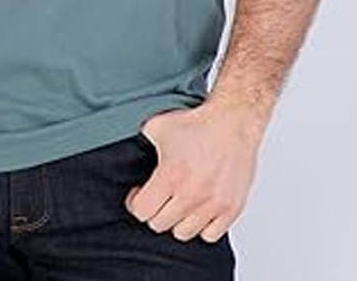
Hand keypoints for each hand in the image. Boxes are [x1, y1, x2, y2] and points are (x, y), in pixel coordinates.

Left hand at [124, 99, 265, 242]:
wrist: (232, 120)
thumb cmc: (197, 122)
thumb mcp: (157, 126)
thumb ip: (139, 142)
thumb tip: (124, 150)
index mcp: (171, 175)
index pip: (142, 212)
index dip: (136, 203)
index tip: (139, 194)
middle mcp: (192, 194)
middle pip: (160, 225)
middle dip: (155, 210)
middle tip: (158, 196)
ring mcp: (213, 204)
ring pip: (183, 233)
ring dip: (177, 220)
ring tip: (178, 202)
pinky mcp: (231, 208)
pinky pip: (210, 235)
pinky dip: (202, 226)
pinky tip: (198, 209)